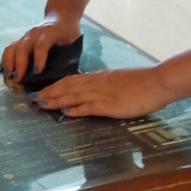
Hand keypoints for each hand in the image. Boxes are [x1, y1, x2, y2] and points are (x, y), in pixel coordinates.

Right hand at [2, 11, 81, 85]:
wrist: (60, 17)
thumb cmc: (69, 33)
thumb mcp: (74, 43)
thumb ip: (69, 58)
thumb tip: (64, 79)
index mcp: (50, 32)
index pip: (42, 45)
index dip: (39, 58)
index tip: (37, 72)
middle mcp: (34, 33)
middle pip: (23, 47)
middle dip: (19, 64)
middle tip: (18, 79)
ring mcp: (25, 36)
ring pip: (12, 47)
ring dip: (9, 62)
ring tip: (8, 76)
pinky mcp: (20, 40)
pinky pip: (9, 49)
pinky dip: (6, 61)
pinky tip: (5, 72)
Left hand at [35, 66, 167, 119]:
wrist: (157, 82)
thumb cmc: (142, 83)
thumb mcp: (119, 81)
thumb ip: (105, 85)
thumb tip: (93, 92)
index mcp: (99, 77)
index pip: (71, 80)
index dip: (55, 85)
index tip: (43, 90)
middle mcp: (96, 83)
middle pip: (67, 86)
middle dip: (49, 92)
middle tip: (33, 99)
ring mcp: (102, 94)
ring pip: (73, 95)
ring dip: (55, 100)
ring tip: (41, 104)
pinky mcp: (110, 105)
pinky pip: (88, 107)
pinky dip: (75, 109)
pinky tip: (65, 113)